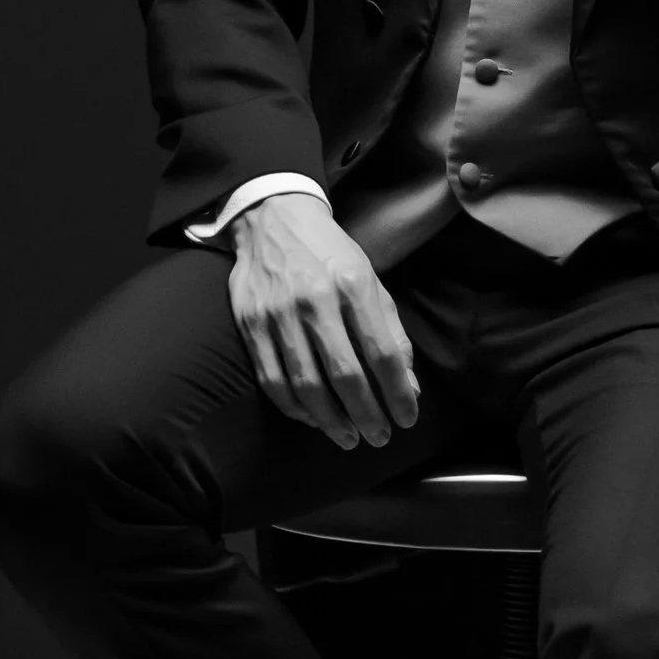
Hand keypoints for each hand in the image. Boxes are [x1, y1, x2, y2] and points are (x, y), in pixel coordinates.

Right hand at [226, 192, 419, 449]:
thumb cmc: (330, 255)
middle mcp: (314, 299)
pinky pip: (272, 380)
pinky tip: (313, 419)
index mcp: (353, 284)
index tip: (407, 418)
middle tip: (379, 437)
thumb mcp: (370, 280)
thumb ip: (390, 332)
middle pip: (345, 375)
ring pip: (305, 385)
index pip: (382, 352)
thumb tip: (409, 386)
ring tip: (349, 438)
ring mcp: (277, 313)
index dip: (397, 392)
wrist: (273, 220)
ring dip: (331, 421)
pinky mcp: (250, 325)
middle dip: (367, 415)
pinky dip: (295, 408)